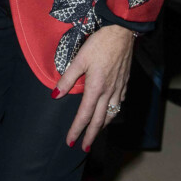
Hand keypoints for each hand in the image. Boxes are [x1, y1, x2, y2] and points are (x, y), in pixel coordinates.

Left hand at [54, 24, 134, 151]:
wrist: (121, 33)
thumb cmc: (99, 43)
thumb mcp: (79, 59)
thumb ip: (67, 79)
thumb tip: (56, 95)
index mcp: (96, 88)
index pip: (84, 115)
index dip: (76, 130)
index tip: (70, 142)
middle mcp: (109, 92)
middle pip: (99, 120)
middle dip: (91, 135)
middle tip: (84, 147)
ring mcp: (119, 88)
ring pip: (112, 113)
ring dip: (103, 126)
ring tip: (96, 132)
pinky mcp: (125, 82)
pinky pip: (120, 103)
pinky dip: (114, 111)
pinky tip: (112, 110)